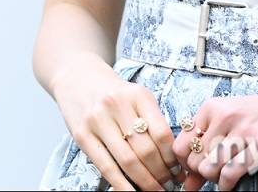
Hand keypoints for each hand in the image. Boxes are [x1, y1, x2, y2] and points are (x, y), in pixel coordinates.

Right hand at [51, 51, 183, 190]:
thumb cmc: (113, 92)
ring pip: (127, 161)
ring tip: (155, 190)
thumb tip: (171, 156)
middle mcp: (118, 105)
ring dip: (145, 181)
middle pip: (145, 149)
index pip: (161, 132)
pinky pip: (105, 167)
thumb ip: (152, 119)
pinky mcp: (82, 136)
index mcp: (138, 95)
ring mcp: (98, 120)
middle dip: (161, 173)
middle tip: (169, 185)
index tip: (179, 170)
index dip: (172, 157)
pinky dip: (121, 184)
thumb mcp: (136, 96)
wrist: (78, 77)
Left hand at [172, 83, 257, 191]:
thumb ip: (206, 147)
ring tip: (225, 171)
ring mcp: (241, 132)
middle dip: (202, 171)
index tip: (195, 165)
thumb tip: (187, 182)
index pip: (181, 142)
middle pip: (194, 159)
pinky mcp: (257, 147)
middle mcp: (224, 117)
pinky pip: (229, 175)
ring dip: (215, 177)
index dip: (186, 160)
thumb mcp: (230, 121)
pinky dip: (226, 184)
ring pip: (209, 168)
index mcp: (213, 107)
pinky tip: (232, 180)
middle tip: (216, 168)